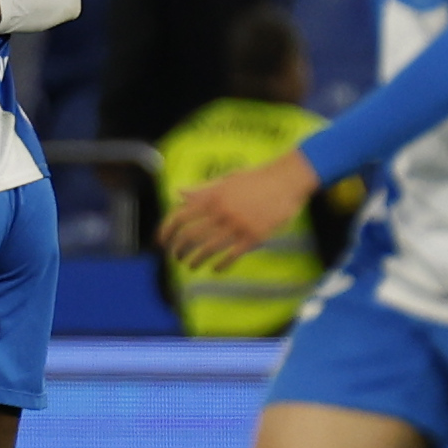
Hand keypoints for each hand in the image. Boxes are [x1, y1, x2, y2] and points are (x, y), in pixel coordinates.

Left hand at [158, 151, 320, 272]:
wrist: (286, 181)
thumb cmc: (255, 178)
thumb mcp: (225, 180)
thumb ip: (201, 189)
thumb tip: (178, 193)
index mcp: (212, 196)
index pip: (180, 216)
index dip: (166, 230)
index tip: (161, 241)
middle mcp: (221, 212)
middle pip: (190, 236)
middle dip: (179, 249)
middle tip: (176, 256)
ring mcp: (237, 226)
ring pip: (208, 249)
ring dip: (195, 260)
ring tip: (190, 266)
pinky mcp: (253, 237)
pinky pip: (231, 256)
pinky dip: (219, 265)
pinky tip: (214, 270)